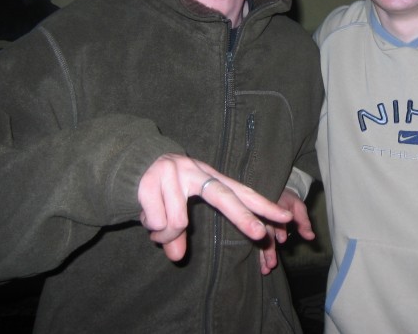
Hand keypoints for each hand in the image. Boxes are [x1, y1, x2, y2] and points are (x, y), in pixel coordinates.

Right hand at [138, 153, 292, 261]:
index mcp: (210, 178)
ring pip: (177, 222)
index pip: (241, 192)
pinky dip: (150, 225)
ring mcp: (175, 174)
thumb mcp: (178, 210)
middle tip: (260, 234)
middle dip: (243, 218)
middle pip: (224, 197)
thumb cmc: (162, 191)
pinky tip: (147, 214)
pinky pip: (157, 221)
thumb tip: (176, 256)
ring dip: (164, 233)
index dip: (263, 205)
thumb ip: (181, 233)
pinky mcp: (152, 180)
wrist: (131, 162)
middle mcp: (196, 172)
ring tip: (157, 224)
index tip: (286, 217)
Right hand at [259, 188, 315, 274]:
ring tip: (266, 269)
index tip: (282, 239)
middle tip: (272, 263)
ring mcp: (258, 224)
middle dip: (268, 248)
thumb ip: (303, 221)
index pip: (276, 219)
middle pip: (265, 233)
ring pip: (258, 240)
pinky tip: (261, 267)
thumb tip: (310, 237)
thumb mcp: (297, 206)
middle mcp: (263, 216)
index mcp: (274, 208)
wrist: (274, 190)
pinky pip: (255, 242)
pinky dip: (259, 256)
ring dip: (262, 255)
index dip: (279, 229)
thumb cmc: (287, 199)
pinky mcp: (255, 229)